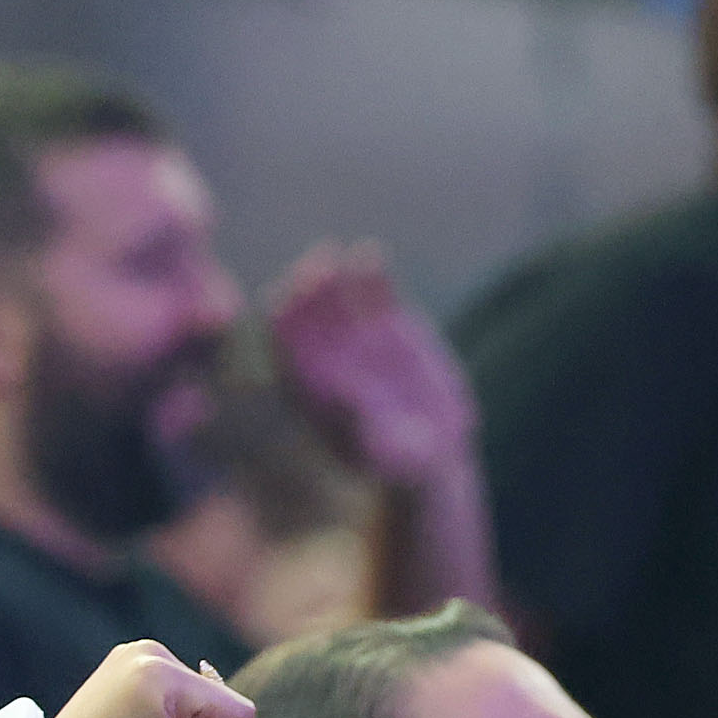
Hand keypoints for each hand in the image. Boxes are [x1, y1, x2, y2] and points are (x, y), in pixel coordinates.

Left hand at [270, 242, 476, 489]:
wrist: (432, 450)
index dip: (286, 323)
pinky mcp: (387, 325)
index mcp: (309, 387)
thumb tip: (339, 394)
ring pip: (336, 298)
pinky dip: (370, 275)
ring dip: (334, 275)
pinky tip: (370, 254)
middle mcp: (326, 358)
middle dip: (307, 291)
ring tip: (340, 256)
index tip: (287, 300)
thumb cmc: (401, 462)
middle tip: (315, 267)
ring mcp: (356, 339)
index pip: (286, 348)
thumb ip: (363, 427)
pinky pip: (373, 293)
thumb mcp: (384, 453)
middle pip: (306, 316)